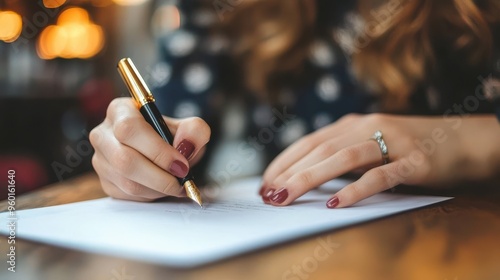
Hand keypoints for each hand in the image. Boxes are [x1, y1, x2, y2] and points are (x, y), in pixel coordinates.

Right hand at [90, 97, 210, 201]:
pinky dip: (150, 195)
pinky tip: (162, 187)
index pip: (129, 129)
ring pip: (126, 182)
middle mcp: (103, 134)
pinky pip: (127, 195)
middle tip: (182, 180)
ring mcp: (101, 160)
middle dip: (159, 176)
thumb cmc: (172, 136)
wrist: (165, 153)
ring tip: (177, 184)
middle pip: (124, 160)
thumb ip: (194, 131)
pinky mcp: (105, 182)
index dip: (157, 150)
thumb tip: (185, 145)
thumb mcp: (188, 127)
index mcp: (120, 111)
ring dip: (157, 188)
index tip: (181, 164)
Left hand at [260, 113, 499, 207]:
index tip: (265, 182)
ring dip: (310, 178)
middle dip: (289, 173)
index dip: (284, 161)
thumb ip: (343, 156)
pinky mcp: (416, 162)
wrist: (465, 140)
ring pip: (343, 158)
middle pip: (320, 149)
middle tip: (268, 195)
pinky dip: (356, 189)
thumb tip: (306, 178)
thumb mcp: (372, 146)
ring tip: (287, 197)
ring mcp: (393, 142)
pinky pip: (381, 176)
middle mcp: (369, 127)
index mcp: (354, 124)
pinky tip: (336, 203)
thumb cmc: (410, 147)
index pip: (309, 142)